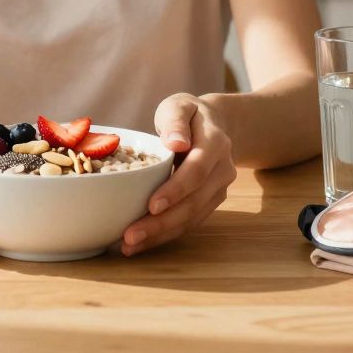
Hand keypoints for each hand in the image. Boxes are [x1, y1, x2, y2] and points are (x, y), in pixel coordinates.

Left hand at [120, 93, 236, 255]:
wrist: (212, 125)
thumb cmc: (188, 114)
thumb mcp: (179, 106)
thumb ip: (175, 121)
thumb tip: (176, 143)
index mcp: (216, 144)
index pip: (197, 171)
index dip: (176, 190)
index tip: (152, 205)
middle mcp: (222, 170)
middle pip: (194, 202)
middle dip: (162, 223)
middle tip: (130, 236)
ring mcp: (219, 189)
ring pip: (192, 218)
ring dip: (161, 235)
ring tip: (129, 246)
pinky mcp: (209, 202)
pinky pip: (189, 222)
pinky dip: (165, 235)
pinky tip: (141, 243)